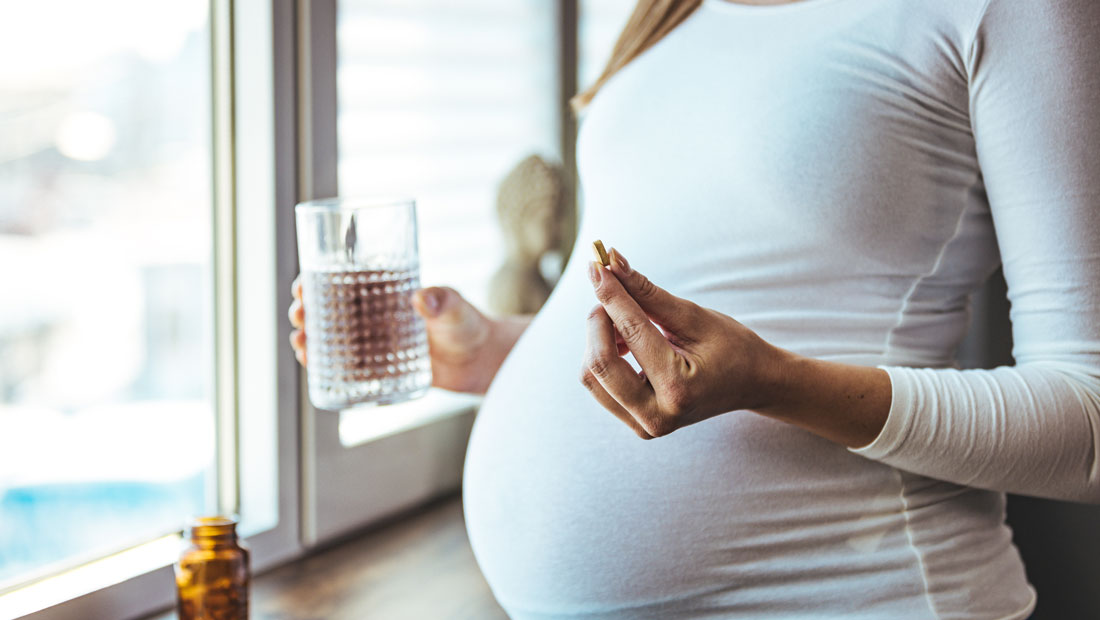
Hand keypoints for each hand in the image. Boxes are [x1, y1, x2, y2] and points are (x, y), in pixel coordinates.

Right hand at [289, 277, 522, 393]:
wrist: (480, 361)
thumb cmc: (468, 325)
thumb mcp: (456, 308)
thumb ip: (444, 300)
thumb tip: (423, 298)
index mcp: (384, 292)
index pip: (342, 281)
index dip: (316, 281)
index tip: (302, 285)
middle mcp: (374, 316)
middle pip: (328, 310)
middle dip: (306, 310)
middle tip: (299, 316)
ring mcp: (375, 343)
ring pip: (332, 339)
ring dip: (310, 339)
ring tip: (301, 344)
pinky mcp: (380, 368)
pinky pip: (346, 366)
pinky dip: (326, 366)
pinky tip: (313, 368)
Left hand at [580, 249, 790, 438]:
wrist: (752, 384)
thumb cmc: (730, 347)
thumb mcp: (693, 316)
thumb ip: (647, 292)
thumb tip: (611, 262)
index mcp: (678, 389)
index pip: (631, 333)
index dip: (611, 295)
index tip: (597, 266)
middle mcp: (657, 417)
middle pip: (598, 364)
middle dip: (599, 320)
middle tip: (613, 293)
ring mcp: (644, 427)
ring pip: (591, 376)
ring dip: (598, 340)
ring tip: (626, 322)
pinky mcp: (636, 425)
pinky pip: (600, 386)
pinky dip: (603, 356)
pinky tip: (626, 343)